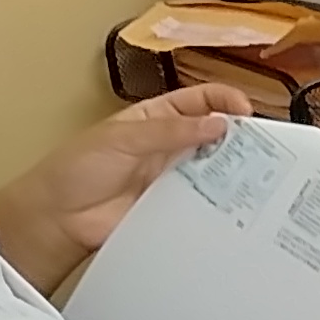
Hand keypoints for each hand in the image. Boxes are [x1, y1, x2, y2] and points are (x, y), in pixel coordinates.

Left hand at [0, 88, 252, 270]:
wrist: (57, 219)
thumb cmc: (77, 170)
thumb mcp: (121, 138)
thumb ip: (169, 130)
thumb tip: (219, 123)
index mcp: (156, 118)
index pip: (200, 101)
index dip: (224, 100)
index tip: (245, 111)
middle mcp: (171, 146)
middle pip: (216, 134)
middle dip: (240, 136)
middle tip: (262, 146)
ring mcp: (176, 178)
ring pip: (217, 168)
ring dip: (236, 169)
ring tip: (259, 174)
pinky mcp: (176, 208)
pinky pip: (207, 202)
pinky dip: (224, 201)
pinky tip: (240, 202)